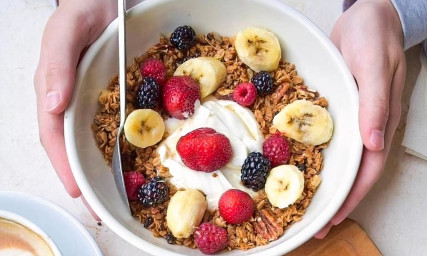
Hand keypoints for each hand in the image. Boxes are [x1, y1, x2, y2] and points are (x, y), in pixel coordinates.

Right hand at [34, 0, 115, 212]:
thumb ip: (57, 65)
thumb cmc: (82, 9)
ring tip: (124, 191)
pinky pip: (124, 120)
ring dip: (108, 165)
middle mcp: (75, 99)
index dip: (64, 165)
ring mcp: (98, 97)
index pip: (54, 136)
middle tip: (103, 205)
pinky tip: (143, 155)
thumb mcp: (66, 31)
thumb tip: (53, 106)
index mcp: (55, 90)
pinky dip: (131, 140)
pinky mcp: (120, 91)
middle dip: (87, 176)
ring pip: (99, 137)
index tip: (79, 191)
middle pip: (76, 145)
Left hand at [315, 0, 405, 237]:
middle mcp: (367, 125)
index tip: (333, 218)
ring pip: (339, 157)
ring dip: (324, 180)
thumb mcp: (374, 67)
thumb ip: (374, 105)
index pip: (368, 169)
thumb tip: (373, 145)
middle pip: (353, 170)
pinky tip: (298, 162)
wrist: (366, 16)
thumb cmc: (374, 38)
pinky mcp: (338, 108)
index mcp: (381, 121)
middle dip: (336, 198)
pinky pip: (327, 137)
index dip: (352, 196)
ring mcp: (352, 118)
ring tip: (304, 201)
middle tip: (314, 221)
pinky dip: (315, 154)